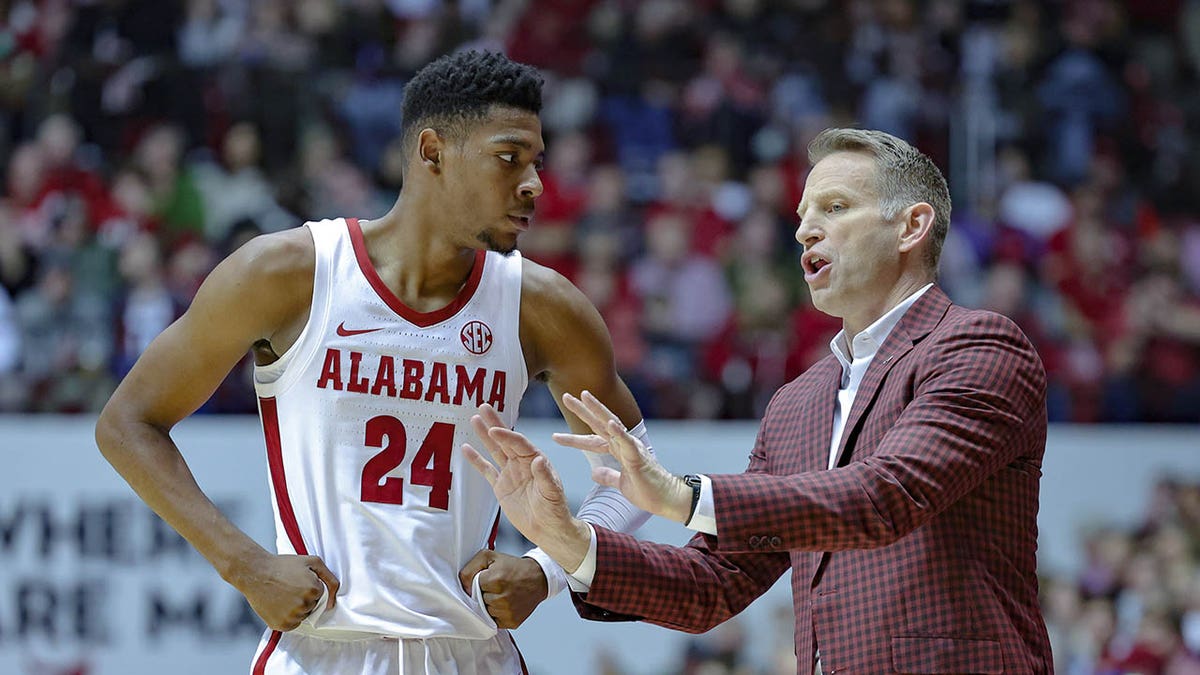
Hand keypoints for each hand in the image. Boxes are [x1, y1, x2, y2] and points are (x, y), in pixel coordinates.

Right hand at [231, 552, 338, 630]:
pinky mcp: (281, 625)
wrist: (255, 573)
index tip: (296, 579)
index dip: (309, 585)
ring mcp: (292, 616)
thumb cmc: (283, 566)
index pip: (320, 594)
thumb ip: (330, 579)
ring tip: (282, 595)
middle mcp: (304, 605)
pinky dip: (288, 617)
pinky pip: (292, 625)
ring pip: (303, 616)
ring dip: (296, 608)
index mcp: (314, 590)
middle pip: (312, 606)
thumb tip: (332, 602)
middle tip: (288, 587)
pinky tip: (278, 604)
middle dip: (304, 597)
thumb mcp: (312, 562)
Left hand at [458, 550, 547, 628]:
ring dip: (490, 605)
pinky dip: (497, 615)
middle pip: (478, 601)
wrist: (538, 578)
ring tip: (502, 595)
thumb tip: (464, 587)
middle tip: (496, 587)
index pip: (472, 587)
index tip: (487, 579)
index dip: (478, 583)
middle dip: (484, 594)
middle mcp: (502, 598)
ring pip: (486, 612)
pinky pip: (494, 622)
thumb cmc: (513, 567)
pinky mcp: (512, 622)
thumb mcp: (490, 557)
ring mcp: (507, 612)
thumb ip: (470, 568)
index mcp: (495, 579)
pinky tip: (506, 604)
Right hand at [463, 404, 590, 571]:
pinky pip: (487, 470)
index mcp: (536, 461)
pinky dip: (476, 460)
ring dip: (484, 435)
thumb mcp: (553, 494)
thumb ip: (545, 477)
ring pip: (495, 450)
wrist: (548, 530)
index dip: (507, 436)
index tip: (494, 430)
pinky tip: (466, 448)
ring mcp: (510, 473)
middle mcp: (522, 463)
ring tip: (474, 419)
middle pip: (506, 440)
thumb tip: (539, 459)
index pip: (519, 444)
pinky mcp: (501, 486)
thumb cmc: (555, 510)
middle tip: (484, 406)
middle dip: (495, 424)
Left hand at [555, 391, 692, 522]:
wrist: (667, 499)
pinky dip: (618, 431)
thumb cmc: (648, 490)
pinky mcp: (638, 457)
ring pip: (612, 424)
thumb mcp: (621, 484)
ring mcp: (631, 448)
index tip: (555, 436)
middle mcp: (623, 445)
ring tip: (585, 396)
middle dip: (583, 410)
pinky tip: (608, 421)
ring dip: (598, 410)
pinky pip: (627, 442)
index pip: (592, 440)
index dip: (574, 438)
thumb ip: (608, 475)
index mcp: (618, 451)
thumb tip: (594, 472)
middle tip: (566, 396)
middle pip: (599, 424)